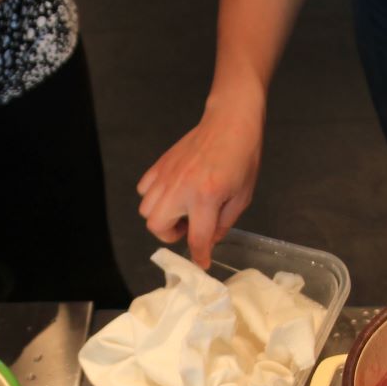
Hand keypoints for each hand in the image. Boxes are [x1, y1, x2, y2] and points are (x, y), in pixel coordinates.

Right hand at [137, 97, 262, 267]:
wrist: (230, 122)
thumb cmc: (242, 158)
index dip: (200, 256)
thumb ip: (223, 223)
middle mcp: (181, 188)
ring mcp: (167, 175)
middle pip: (157, 226)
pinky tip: (172, 192)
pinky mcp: (160, 165)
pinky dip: (153, 196)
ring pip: (146, 209)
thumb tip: (209, 241)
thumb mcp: (242, 197)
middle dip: (170, 234)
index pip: (197, 238)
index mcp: (206, 197)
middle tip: (188, 227)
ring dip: (162, 216)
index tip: (202, 263)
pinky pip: (144, 189)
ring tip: (180, 209)